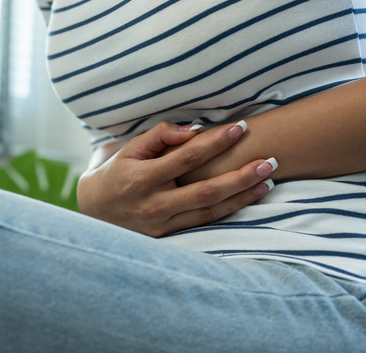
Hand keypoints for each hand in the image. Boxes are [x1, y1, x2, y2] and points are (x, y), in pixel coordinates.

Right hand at [77, 121, 276, 236]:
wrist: (95, 211)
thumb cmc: (118, 171)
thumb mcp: (131, 148)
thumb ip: (161, 136)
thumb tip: (195, 130)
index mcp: (143, 178)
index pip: (187, 157)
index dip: (216, 142)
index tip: (240, 128)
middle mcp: (154, 204)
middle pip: (207, 191)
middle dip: (241, 176)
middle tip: (270, 161)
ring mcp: (163, 224)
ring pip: (211, 211)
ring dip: (243, 197)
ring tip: (269, 181)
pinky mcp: (169, 236)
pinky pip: (205, 222)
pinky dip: (230, 211)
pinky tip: (249, 199)